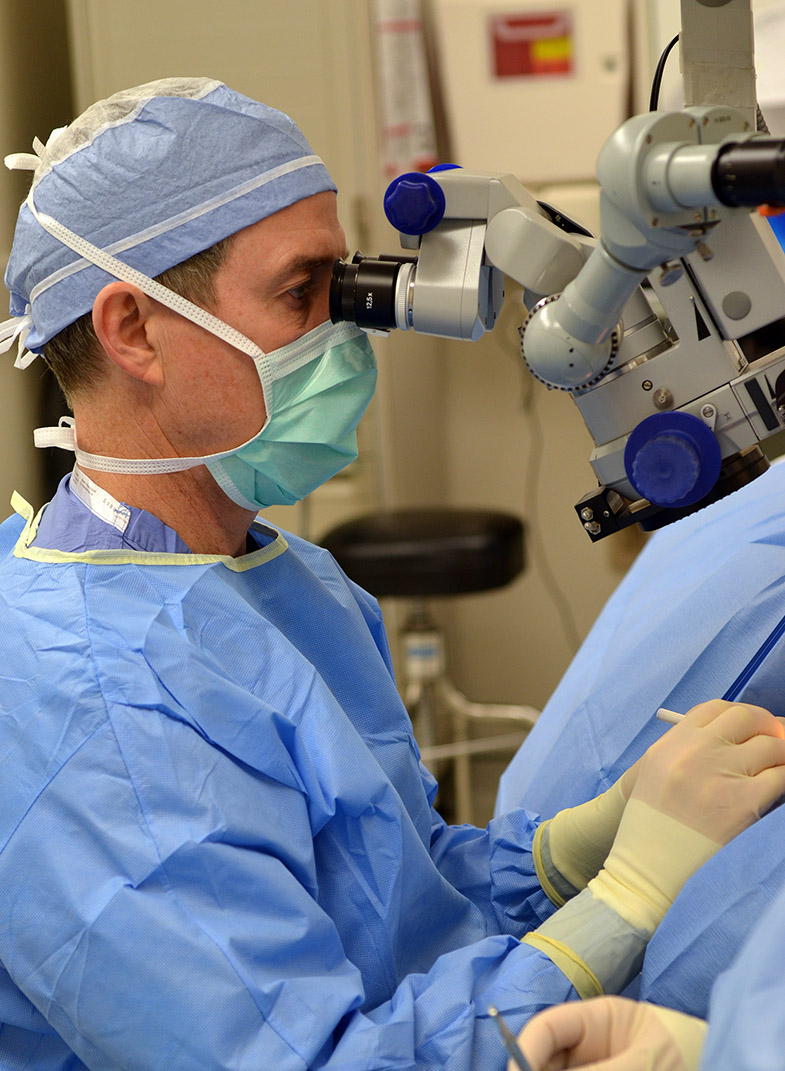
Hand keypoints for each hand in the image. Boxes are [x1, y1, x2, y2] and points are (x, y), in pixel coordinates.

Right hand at [514, 996, 706, 1070]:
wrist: (713, 1062)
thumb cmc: (685, 1051)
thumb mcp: (645, 1060)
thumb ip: (604, 1069)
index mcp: (594, 1020)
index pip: (548, 1027)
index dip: (525, 1048)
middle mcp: (585, 1046)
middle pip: (544, 1057)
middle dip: (533, 1068)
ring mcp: (591, 1066)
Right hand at [628, 699, 784, 844]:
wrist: (652, 854)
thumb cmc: (653, 814)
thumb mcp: (657, 765)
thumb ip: (690, 743)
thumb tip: (737, 732)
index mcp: (676, 740)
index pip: (716, 708)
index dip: (740, 713)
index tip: (750, 723)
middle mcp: (700, 749)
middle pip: (747, 718)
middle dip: (767, 725)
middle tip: (775, 737)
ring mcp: (723, 772)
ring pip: (772, 746)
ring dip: (781, 752)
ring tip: (779, 763)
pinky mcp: (745, 800)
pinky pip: (780, 776)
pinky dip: (784, 775)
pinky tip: (779, 781)